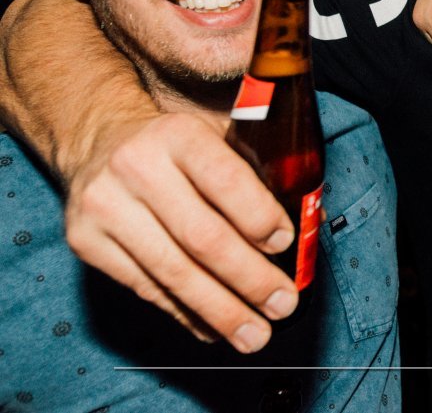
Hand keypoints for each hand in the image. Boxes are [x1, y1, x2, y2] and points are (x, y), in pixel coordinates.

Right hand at [63, 112, 297, 352]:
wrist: (99, 141)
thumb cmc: (177, 147)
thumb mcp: (216, 135)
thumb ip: (257, 170)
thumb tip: (307, 222)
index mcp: (179, 135)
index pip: (226, 179)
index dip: (260, 217)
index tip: (286, 245)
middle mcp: (137, 167)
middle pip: (202, 236)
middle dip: (249, 279)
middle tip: (282, 305)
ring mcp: (106, 207)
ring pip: (173, 272)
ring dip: (220, 310)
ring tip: (253, 334)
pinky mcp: (86, 242)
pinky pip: (146, 287)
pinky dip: (185, 313)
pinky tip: (213, 327)